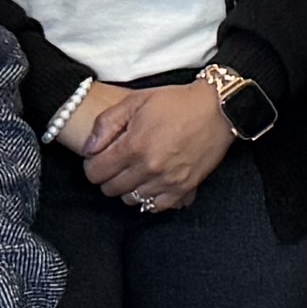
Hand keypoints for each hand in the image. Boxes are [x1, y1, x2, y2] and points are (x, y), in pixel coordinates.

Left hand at [77, 75, 238, 211]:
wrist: (217, 109)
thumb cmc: (176, 102)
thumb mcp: (135, 101)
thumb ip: (106, 123)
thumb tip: (89, 149)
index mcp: (133, 146)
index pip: (95, 172)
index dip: (92, 165)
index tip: (100, 157)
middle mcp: (148, 168)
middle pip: (110, 189)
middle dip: (108, 176)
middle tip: (117, 163)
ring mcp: (167, 181)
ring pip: (130, 200)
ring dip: (128, 188)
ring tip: (135, 172)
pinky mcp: (184, 188)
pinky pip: (155, 206)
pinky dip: (149, 198)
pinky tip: (151, 183)